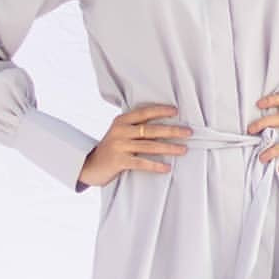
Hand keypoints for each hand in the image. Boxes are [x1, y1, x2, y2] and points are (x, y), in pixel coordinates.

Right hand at [77, 103, 192, 187]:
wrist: (89, 166)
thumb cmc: (111, 149)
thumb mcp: (119, 133)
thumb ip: (135, 128)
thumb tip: (163, 126)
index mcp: (121, 121)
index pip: (144, 113)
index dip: (160, 111)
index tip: (176, 111)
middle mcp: (120, 131)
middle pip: (151, 129)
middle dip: (172, 131)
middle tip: (189, 132)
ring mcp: (119, 146)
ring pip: (149, 146)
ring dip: (169, 148)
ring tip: (183, 150)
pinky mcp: (119, 161)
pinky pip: (141, 163)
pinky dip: (155, 165)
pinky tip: (167, 168)